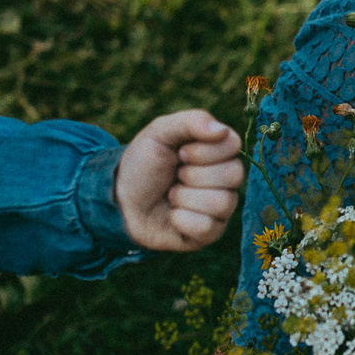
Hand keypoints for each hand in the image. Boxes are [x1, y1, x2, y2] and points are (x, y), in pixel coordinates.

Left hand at [116, 111, 243, 251]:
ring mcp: (220, 207)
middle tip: (175, 176)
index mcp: (218, 151)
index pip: (233, 145)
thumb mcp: (159, 133)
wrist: (121, 200)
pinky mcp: (210, 233)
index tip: (180, 154)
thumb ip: (191, 121)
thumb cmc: (142, 165)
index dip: (203, 151)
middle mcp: (225, 179)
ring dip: (185, 198)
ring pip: (221, 203)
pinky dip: (181, 219)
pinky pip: (207, 227)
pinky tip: (172, 215)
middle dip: (193, 175)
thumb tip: (222, 130)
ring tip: (171, 195)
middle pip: (233, 174)